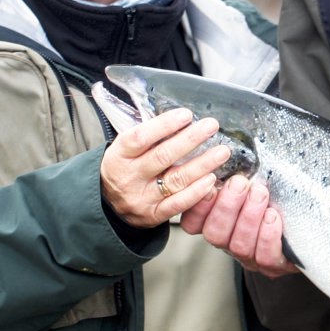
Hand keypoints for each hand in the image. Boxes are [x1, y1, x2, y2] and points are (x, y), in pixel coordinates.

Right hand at [100, 108, 229, 228]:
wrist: (108, 206)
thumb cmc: (124, 168)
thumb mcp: (125, 150)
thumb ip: (149, 136)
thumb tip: (182, 118)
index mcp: (119, 156)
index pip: (141, 137)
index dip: (164, 125)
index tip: (186, 115)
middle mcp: (129, 177)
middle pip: (162, 157)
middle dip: (190, 140)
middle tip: (211, 126)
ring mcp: (141, 198)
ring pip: (175, 180)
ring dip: (202, 164)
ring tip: (221, 152)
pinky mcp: (153, 215)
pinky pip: (177, 204)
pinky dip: (196, 192)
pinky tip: (211, 179)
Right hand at [180, 174, 297, 277]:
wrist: (307, 222)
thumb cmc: (273, 194)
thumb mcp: (251, 181)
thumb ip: (235, 174)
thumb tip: (226, 153)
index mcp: (216, 222)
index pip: (193, 223)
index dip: (198, 206)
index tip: (209, 183)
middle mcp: (229, 242)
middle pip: (215, 234)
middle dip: (227, 206)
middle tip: (240, 183)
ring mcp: (249, 257)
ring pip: (239, 245)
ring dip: (249, 217)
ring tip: (260, 194)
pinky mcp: (274, 266)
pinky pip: (265, 257)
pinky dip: (267, 236)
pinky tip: (272, 217)